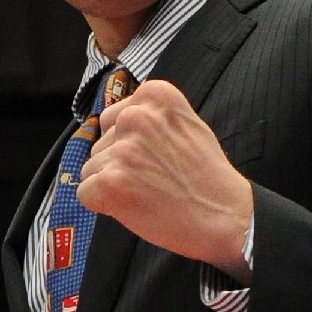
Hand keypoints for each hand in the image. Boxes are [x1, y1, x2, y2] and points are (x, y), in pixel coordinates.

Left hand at [78, 80, 252, 283]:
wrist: (225, 216)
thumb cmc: (206, 176)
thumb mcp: (187, 123)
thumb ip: (152, 115)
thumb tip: (112, 120)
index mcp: (155, 95)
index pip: (114, 117)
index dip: (129, 144)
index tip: (156, 158)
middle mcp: (136, 115)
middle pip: (101, 143)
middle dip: (119, 164)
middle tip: (154, 180)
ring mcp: (123, 149)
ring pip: (91, 168)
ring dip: (112, 185)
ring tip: (149, 193)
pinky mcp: (111, 181)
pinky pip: (86, 193)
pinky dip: (104, 205)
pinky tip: (135, 207)